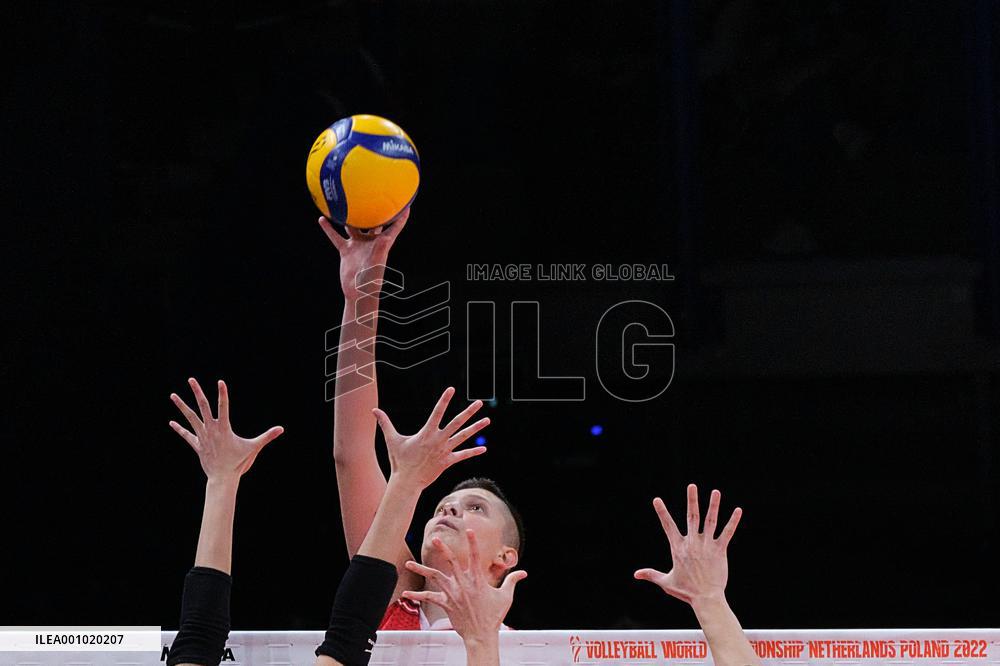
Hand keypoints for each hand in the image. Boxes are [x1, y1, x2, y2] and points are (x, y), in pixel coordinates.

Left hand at [169, 378, 283, 481]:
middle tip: (191, 379)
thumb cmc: (239, 463)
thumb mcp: (254, 448)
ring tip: (173, 395)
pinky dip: (179, 429)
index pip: (224, 407)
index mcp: (224, 428)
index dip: (223, 394)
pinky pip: (187, 435)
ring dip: (181, 406)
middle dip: (197, 392)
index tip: (220, 382)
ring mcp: (202, 437)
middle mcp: (211, 430)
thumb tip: (282, 429)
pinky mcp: (197, 445)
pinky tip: (171, 422)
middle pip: (202, 406)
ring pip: (190, 418)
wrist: (223, 478)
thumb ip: (267, 436)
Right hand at [319, 207, 408, 300]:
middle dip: (375, 209)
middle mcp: (371, 241)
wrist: (358, 292)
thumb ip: (381, 250)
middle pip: (375, 221)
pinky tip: (322, 218)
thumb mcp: (378, 264)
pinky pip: (336, 237)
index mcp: (383, 243)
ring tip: (345, 201)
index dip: (401, 214)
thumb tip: (386, 237)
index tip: (404, 200)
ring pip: (353, 226)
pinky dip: (329, 229)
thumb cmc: (371, 281)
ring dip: (350, 216)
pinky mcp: (346, 250)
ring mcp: (358, 245)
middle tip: (374, 192)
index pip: (395, 225)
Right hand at [372, 386, 488, 489]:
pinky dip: (473, 452)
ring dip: (476, 428)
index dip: (444, 400)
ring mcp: (444, 450)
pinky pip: (463, 455)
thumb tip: (373, 411)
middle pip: (457, 423)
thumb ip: (384, 423)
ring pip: (463, 437)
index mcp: (426, 432)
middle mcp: (438, 439)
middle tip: (479, 402)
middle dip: (469, 412)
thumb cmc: (399, 460)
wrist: (407, 482)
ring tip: (487, 420)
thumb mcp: (392, 440)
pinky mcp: (448, 461)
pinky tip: (484, 448)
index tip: (451, 389)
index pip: (437, 412)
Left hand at [402, 530, 526, 638]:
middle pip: (451, 562)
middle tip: (435, 538)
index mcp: (477, 580)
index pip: (475, 556)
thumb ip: (513, 581)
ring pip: (435, 577)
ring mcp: (453, 593)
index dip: (472, 542)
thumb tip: (523, 573)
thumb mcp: (506, 597)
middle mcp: (463, 584)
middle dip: (443, 549)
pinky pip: (429, 598)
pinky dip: (417, 596)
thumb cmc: (493, 617)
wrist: (481, 635)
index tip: (469, 530)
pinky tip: (406, 594)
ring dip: (421, 569)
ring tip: (409, 563)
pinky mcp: (446, 604)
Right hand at [634, 484, 741, 606]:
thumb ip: (651, 574)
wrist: (705, 599)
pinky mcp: (719, 550)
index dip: (662, 512)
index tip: (657, 500)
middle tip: (691, 485)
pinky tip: (738, 510)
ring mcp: (706, 545)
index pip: (668, 526)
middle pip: (691, 516)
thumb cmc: (686, 591)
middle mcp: (692, 543)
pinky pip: (727, 533)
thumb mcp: (666, 582)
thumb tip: (635, 574)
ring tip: (715, 492)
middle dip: (691, 500)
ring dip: (713, 505)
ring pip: (710, 521)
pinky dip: (732, 522)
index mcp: (678, 548)